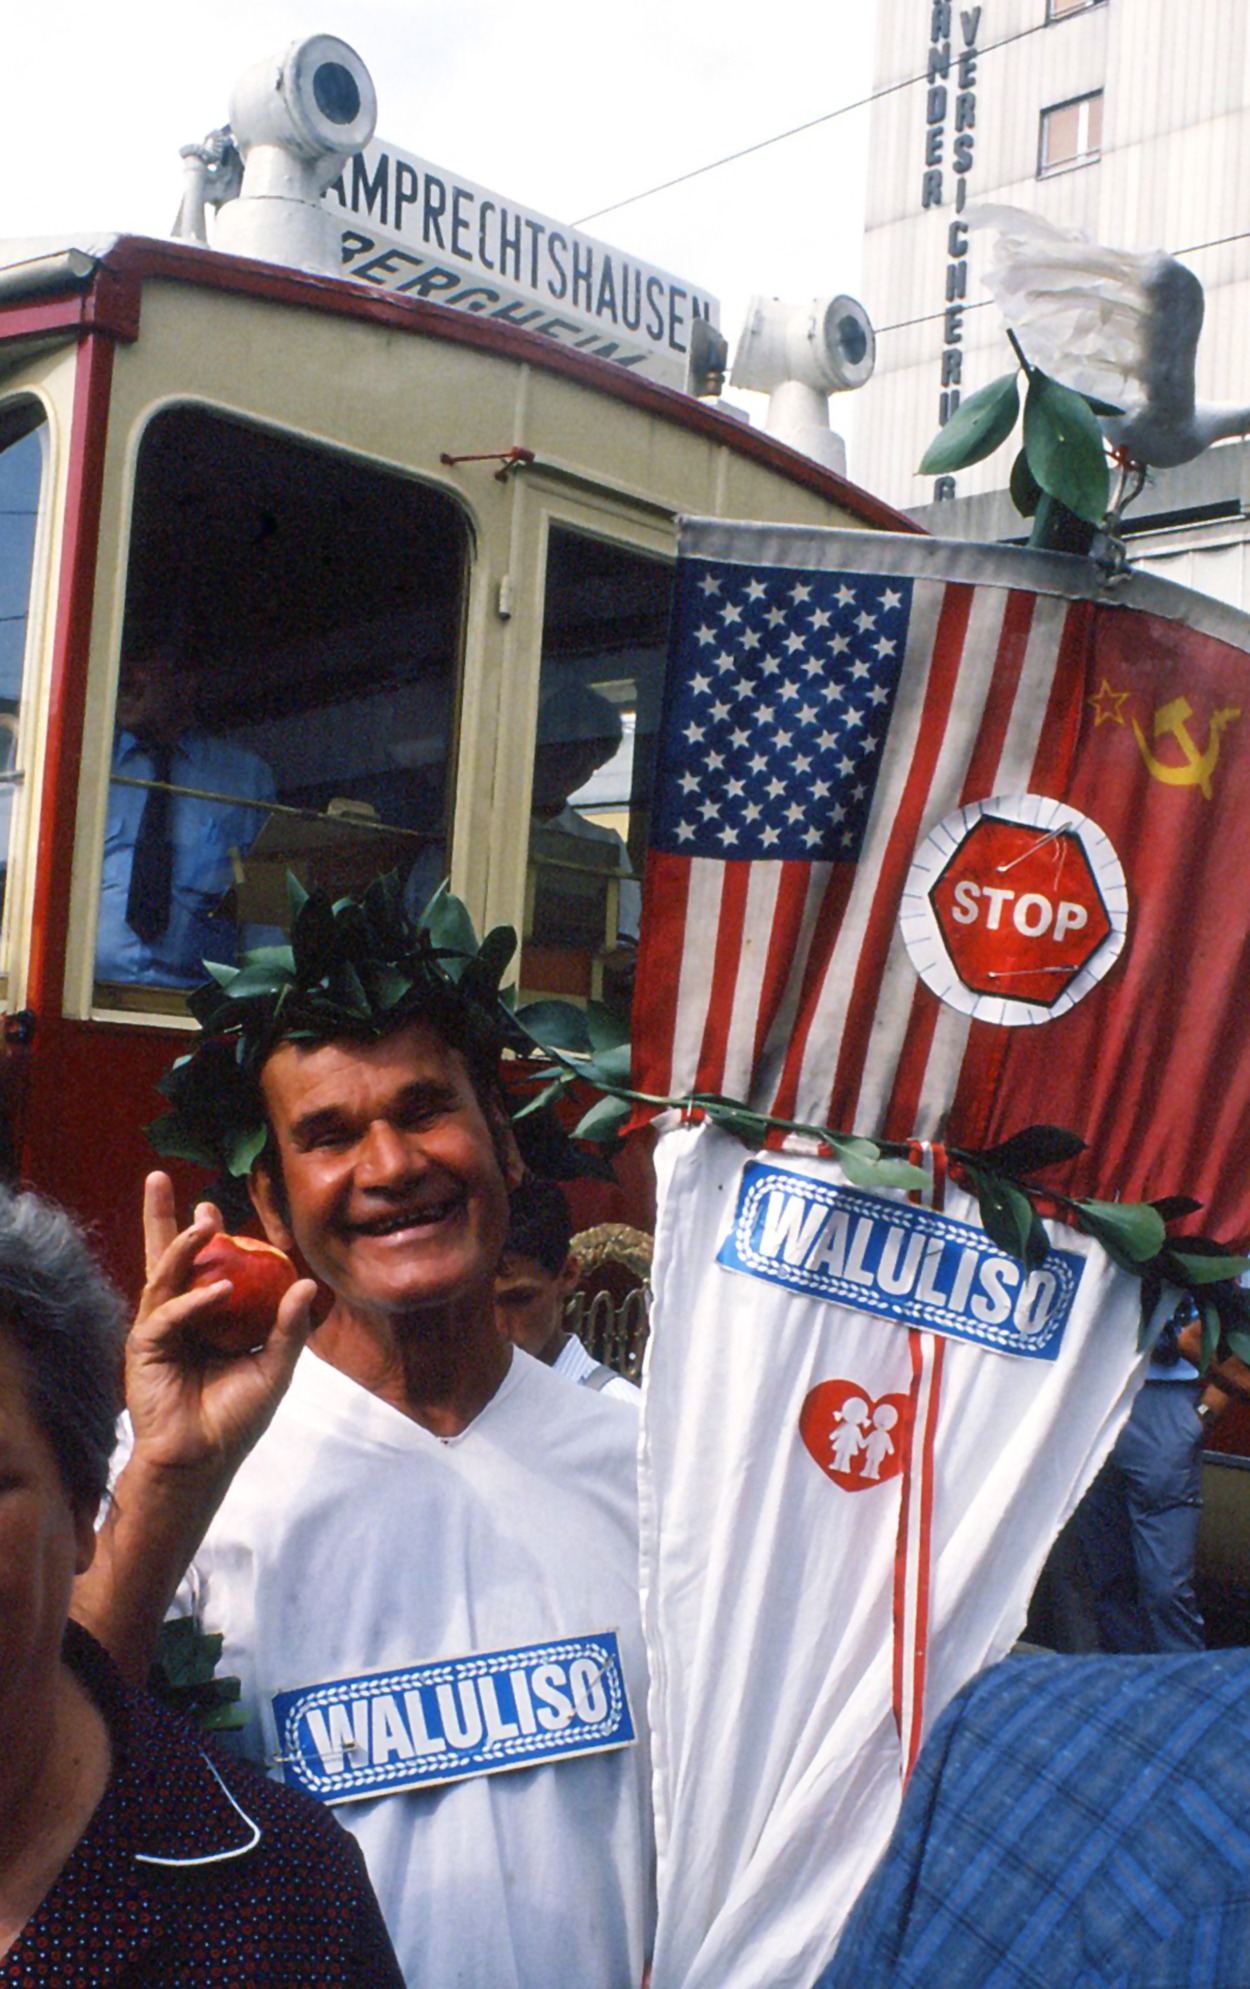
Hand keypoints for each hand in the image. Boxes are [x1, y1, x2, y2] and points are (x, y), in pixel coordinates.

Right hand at [124, 1171, 316, 1487]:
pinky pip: (169, 1314)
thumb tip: (306, 1285)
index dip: (199, 1235)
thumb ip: (288, 1327)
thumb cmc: (236, 1417)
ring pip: (163, 1276)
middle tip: (158, 1177)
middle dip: (159, 1217)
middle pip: (163, 1257)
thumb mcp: (274, 1367)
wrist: (203, 1460)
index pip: (199, 1267)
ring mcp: (157, 1331)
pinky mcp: (146, 1349)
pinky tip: (219, 1291)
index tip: (209, 1205)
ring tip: (203, 1222)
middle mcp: (176, 1318)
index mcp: (202, 1318)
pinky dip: (194, 1300)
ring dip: (182, 1246)